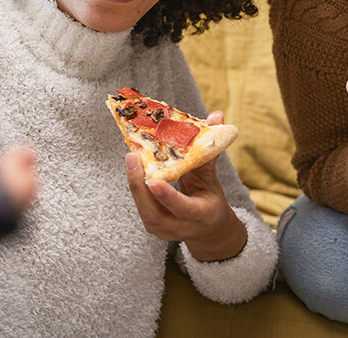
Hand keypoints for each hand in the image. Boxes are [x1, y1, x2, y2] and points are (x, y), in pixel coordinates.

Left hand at [125, 111, 246, 261]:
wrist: (208, 228)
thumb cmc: (210, 197)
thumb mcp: (212, 177)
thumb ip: (210, 149)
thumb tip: (216, 116)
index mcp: (202, 215)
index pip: (184, 208)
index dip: (168, 196)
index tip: (155, 181)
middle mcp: (181, 228)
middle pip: (154, 214)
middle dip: (140, 186)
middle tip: (133, 158)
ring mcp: (164, 231)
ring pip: (143, 210)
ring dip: (135, 183)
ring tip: (131, 158)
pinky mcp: (152, 226)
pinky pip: (141, 206)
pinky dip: (136, 185)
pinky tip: (133, 166)